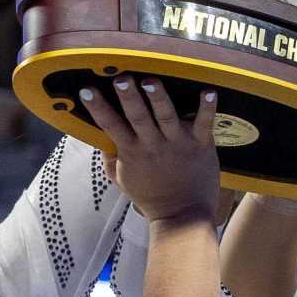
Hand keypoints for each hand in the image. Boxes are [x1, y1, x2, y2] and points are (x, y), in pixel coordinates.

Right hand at [82, 77, 220, 222]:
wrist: (182, 217)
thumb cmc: (151, 197)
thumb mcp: (122, 180)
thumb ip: (111, 158)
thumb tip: (100, 137)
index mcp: (132, 151)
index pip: (110, 125)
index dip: (98, 107)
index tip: (87, 89)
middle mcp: (153, 145)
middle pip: (138, 117)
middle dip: (128, 97)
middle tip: (121, 79)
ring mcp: (177, 144)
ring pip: (166, 116)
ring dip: (158, 98)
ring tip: (151, 81)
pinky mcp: (201, 146)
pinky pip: (204, 124)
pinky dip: (207, 109)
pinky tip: (208, 92)